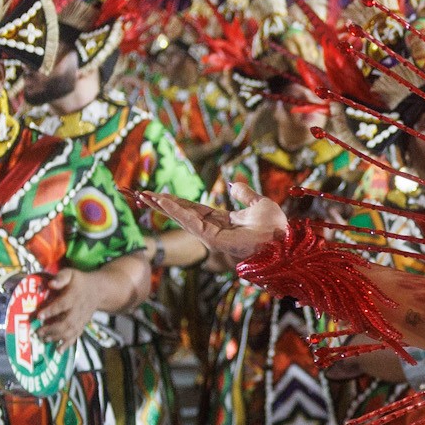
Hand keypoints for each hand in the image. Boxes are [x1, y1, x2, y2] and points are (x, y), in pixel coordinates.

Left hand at [35, 269, 99, 344]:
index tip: (39, 316)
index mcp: (74, 297)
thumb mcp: (71, 274)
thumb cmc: (80, 281)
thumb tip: (51, 284)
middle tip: (38, 332)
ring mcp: (81, 319)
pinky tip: (58, 350)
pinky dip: (68, 344)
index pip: (62, 305)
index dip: (51, 311)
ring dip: (57, 337)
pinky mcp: (82, 325)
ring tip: (44, 339)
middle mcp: (78, 310)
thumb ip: (61, 277)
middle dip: (52, 329)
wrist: (98, 290)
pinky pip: (76, 336)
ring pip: (70, 331)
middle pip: (67, 322)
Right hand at [136, 182, 286, 264]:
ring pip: (182, 219)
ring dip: (163, 207)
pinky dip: (178, 212)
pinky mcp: (214, 240)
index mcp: (222, 221)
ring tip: (144, 197)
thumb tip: (233, 184)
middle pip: (182, 214)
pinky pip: (192, 223)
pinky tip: (165, 203)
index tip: (158, 193)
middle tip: (140, 195)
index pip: (193, 209)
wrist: (284, 240)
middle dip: (161, 205)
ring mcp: (212, 235)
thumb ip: (244, 194)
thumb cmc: (276, 226)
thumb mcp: (259, 203)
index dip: (175, 202)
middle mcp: (214, 229)